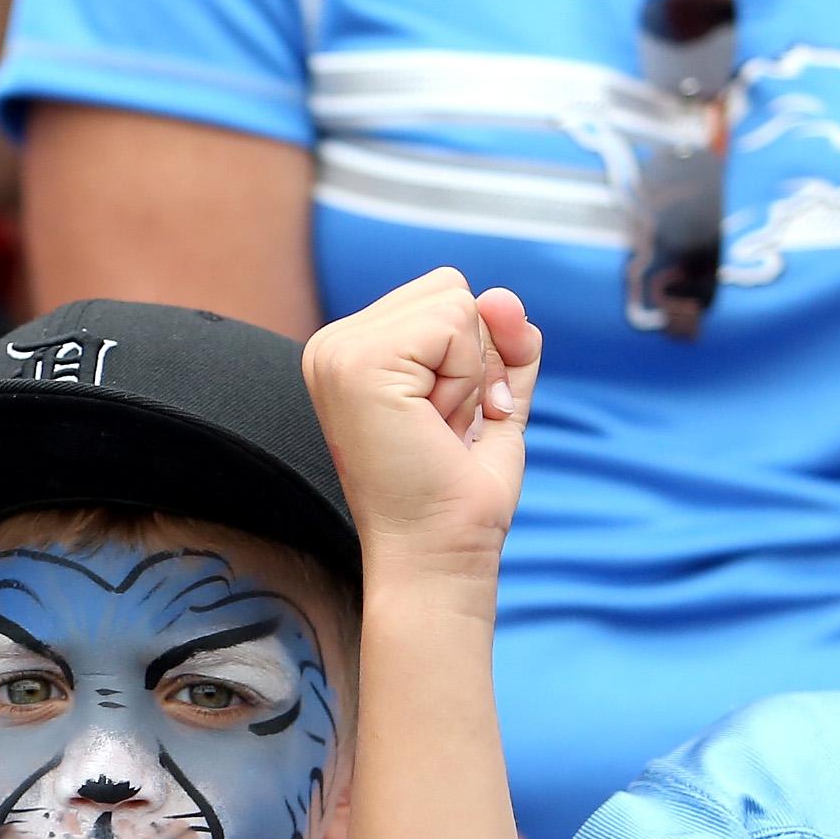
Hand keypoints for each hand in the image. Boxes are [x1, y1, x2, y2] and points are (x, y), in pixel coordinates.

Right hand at [299, 268, 542, 578]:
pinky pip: (454, 323)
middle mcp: (335, 344)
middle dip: (471, 361)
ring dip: (469, 374)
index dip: (471, 358)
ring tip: (435, 429)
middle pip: (450, 288)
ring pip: (456, 302)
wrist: (438, 550)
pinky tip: (433, 425)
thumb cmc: (458, 489)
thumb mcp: (493, 395)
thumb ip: (504, 339)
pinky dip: (464, 379)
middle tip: (441, 427)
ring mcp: (339, 350)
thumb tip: (501, 295)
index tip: (444, 421)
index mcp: (355, 350)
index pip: (445, 296)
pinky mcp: (357, 361)